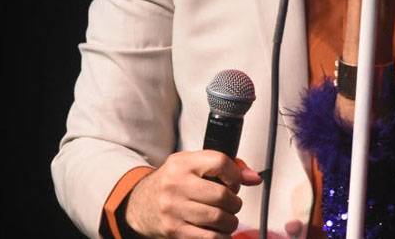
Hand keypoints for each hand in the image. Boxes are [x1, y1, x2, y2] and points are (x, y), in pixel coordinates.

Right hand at [125, 150, 262, 237]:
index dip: (235, 175)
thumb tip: (254, 178)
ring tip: (226, 219)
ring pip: (218, 218)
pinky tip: (219, 232)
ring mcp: (174, 209)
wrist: (141, 204)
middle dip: (234, 203)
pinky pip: (209, 237)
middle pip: (222, 195)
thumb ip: (225, 166)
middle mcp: (176, 185)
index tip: (235, 183)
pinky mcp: (174, 230)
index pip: (220, 162)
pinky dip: (221, 237)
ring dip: (230, 222)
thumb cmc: (172, 183)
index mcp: (183, 163)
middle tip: (231, 204)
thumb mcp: (192, 164)